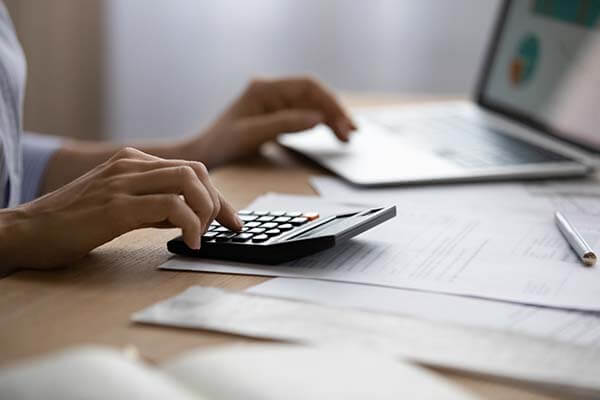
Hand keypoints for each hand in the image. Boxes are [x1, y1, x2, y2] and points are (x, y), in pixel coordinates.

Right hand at [0, 147, 241, 269]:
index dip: (217, 195)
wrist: (28, 231)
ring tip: (204, 234)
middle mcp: (130, 165)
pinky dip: (190, 224)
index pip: (190, 169)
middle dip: (219, 201)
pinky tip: (191, 242)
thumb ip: (152, 206)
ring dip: (207, 209)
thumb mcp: (119, 206)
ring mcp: (123, 182)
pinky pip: (170, 206)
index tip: (231, 219)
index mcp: (132, 162)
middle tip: (226, 228)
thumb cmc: (72, 223)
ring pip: (188, 180)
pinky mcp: (117, 206)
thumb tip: (187, 217)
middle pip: (196, 170)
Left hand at [182, 76, 355, 166]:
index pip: (307, 87)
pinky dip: (319, 122)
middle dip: (334, 112)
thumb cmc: (221, 144)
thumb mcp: (252, 136)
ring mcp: (274, 101)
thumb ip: (285, 124)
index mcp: (264, 89)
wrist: (205, 153)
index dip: (330, 103)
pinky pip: (304, 113)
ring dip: (330, 118)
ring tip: (346, 136)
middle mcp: (270, 90)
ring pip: (311, 104)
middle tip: (350, 134)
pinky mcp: (276, 113)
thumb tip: (317, 118)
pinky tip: (331, 132)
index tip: (343, 123)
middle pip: (313, 94)